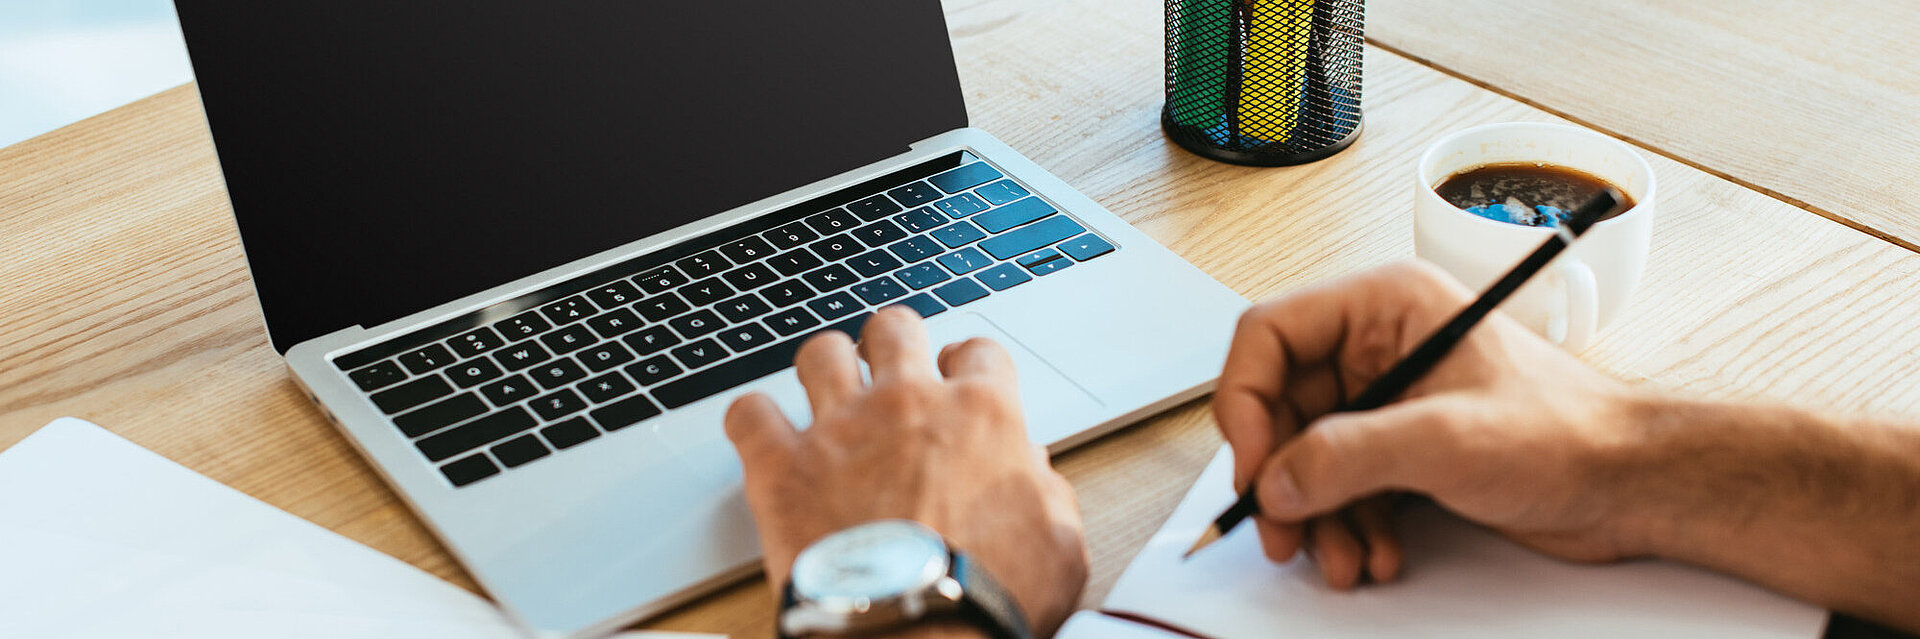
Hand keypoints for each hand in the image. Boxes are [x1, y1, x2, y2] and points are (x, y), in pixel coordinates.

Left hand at [725, 306, 1087, 636]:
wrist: (915, 633)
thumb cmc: (987, 597)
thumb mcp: (1057, 545)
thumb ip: (1046, 491)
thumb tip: (1031, 469)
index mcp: (982, 416)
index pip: (978, 352)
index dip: (966, 363)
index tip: (955, 377)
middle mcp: (908, 405)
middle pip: (895, 330)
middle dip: (891, 344)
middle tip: (887, 370)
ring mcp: (840, 429)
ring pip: (820, 354)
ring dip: (824, 368)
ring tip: (825, 392)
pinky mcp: (782, 467)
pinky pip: (749, 413)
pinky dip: (753, 420)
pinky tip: (762, 434)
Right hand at [1214, 260, 1655, 586]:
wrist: (1630, 484)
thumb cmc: (1570, 432)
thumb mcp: (1449, 438)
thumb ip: (1351, 454)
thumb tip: (1277, 479)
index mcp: (1385, 306)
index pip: (1270, 336)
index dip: (1246, 402)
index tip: (1253, 465)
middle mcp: (1378, 344)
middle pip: (1279, 406)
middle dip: (1280, 477)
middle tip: (1280, 528)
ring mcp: (1387, 397)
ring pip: (1305, 455)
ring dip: (1315, 514)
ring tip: (1339, 557)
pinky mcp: (1399, 446)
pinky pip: (1339, 484)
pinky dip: (1345, 525)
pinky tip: (1372, 552)